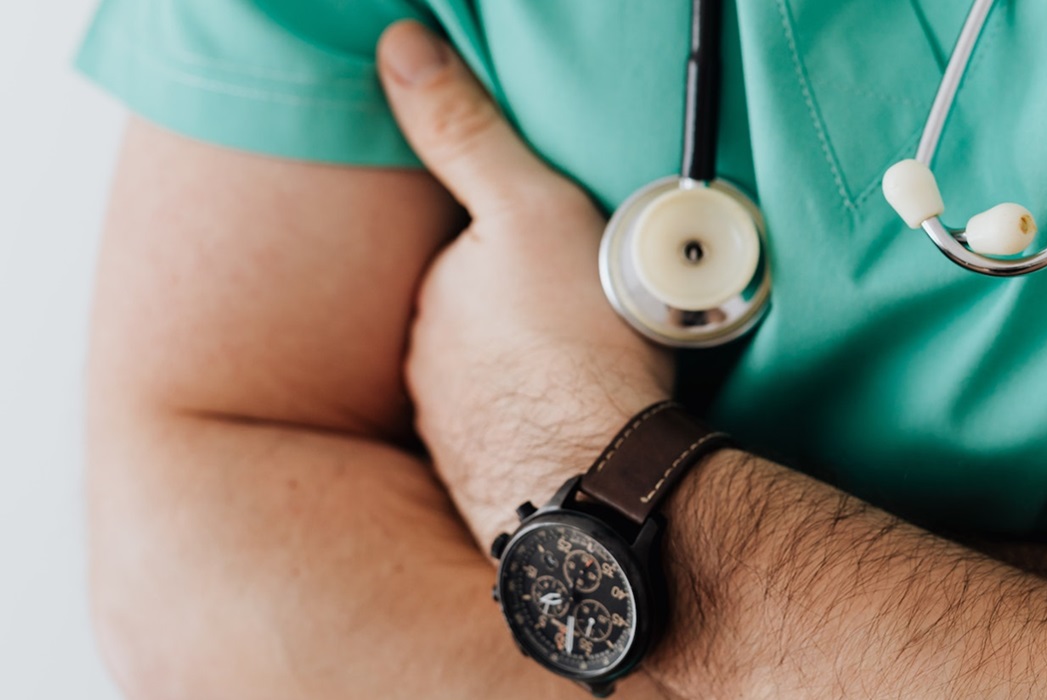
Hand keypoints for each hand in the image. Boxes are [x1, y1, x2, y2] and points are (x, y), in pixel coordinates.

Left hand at [377, 22, 670, 541]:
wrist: (599, 478)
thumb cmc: (576, 341)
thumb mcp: (528, 209)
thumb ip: (464, 130)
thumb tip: (398, 47)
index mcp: (434, 298)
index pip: (466, 261)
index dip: (522, 255)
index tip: (571, 265)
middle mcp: (426, 368)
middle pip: (478, 324)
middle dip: (523, 319)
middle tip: (593, 319)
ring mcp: (454, 433)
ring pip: (494, 386)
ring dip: (533, 379)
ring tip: (596, 378)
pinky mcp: (489, 487)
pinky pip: (516, 443)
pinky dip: (543, 432)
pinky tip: (583, 432)